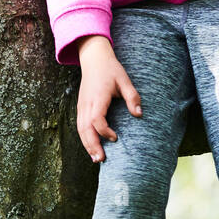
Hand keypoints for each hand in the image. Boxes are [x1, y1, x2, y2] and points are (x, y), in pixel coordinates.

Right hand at [76, 37, 142, 162]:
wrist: (93, 58)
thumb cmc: (110, 69)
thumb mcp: (124, 80)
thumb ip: (132, 96)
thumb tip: (139, 114)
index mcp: (97, 97)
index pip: (97, 119)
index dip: (104, 131)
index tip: (116, 138)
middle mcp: (86, 103)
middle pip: (85, 128)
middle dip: (92, 145)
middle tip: (101, 159)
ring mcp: (81, 106)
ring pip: (80, 129)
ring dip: (87, 144)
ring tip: (96, 158)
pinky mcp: (80, 107)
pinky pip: (80, 125)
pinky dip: (84, 138)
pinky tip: (91, 147)